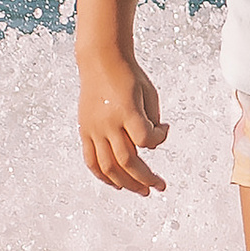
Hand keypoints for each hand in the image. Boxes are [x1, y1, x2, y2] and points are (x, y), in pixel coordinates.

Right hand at [79, 51, 169, 194]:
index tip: (164, 129)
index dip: (159, 139)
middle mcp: (109, 123)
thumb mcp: (149, 93)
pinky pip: (91, 160)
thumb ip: (152, 121)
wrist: (101, 60)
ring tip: (140, 190)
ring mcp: (94, 128)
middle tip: (158, 186)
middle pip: (128, 161)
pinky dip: (103, 176)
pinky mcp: (85, 130)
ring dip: (126, 183)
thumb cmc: (128, 75)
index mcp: (127, 111)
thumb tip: (151, 147)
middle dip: (146, 178)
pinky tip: (116, 184)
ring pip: (108, 166)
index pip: (146, 140)